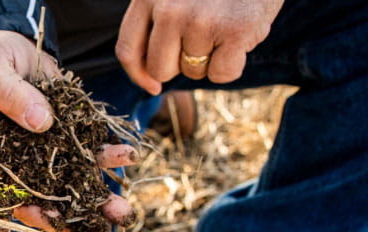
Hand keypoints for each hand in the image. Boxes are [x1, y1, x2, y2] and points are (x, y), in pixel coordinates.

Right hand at [0, 31, 138, 231]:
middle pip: (44, 195)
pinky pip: (89, 150)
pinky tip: (128, 155)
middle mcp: (17, 158)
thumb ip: (9, 94)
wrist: (14, 44)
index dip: (28, 207)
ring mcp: (45, 149)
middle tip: (103, 228)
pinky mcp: (67, 134)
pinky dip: (109, 156)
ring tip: (124, 210)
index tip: (53, 219)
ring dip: (98, 197)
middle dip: (74, 215)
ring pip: (71, 179)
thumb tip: (39, 122)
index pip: (6, 186)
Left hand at [115, 0, 283, 94]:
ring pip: (193, 72)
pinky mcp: (234, 30)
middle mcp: (169, 8)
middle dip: (181, 64)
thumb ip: (155, 22)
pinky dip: (233, 64)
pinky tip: (239, 37)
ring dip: (210, 59)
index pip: (128, 49)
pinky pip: (221, 74)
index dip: (139, 75)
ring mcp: (200, 19)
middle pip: (160, 69)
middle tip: (204, 38)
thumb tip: (149, 78)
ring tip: (224, 26)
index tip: (153, 87)